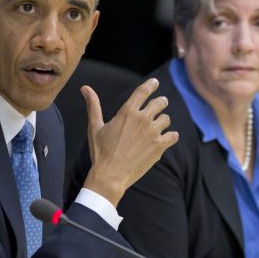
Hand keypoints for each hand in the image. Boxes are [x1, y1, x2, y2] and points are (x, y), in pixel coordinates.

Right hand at [82, 79, 178, 205]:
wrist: (110, 175)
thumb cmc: (100, 152)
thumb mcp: (95, 127)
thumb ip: (93, 106)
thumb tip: (85, 88)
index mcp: (127, 112)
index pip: (143, 91)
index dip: (151, 85)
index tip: (155, 82)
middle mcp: (142, 119)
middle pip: (160, 103)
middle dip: (161, 102)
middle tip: (161, 103)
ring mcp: (152, 132)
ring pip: (166, 119)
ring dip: (163, 121)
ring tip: (159, 126)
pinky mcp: (159, 146)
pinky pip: (173, 135)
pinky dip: (171, 136)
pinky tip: (167, 138)